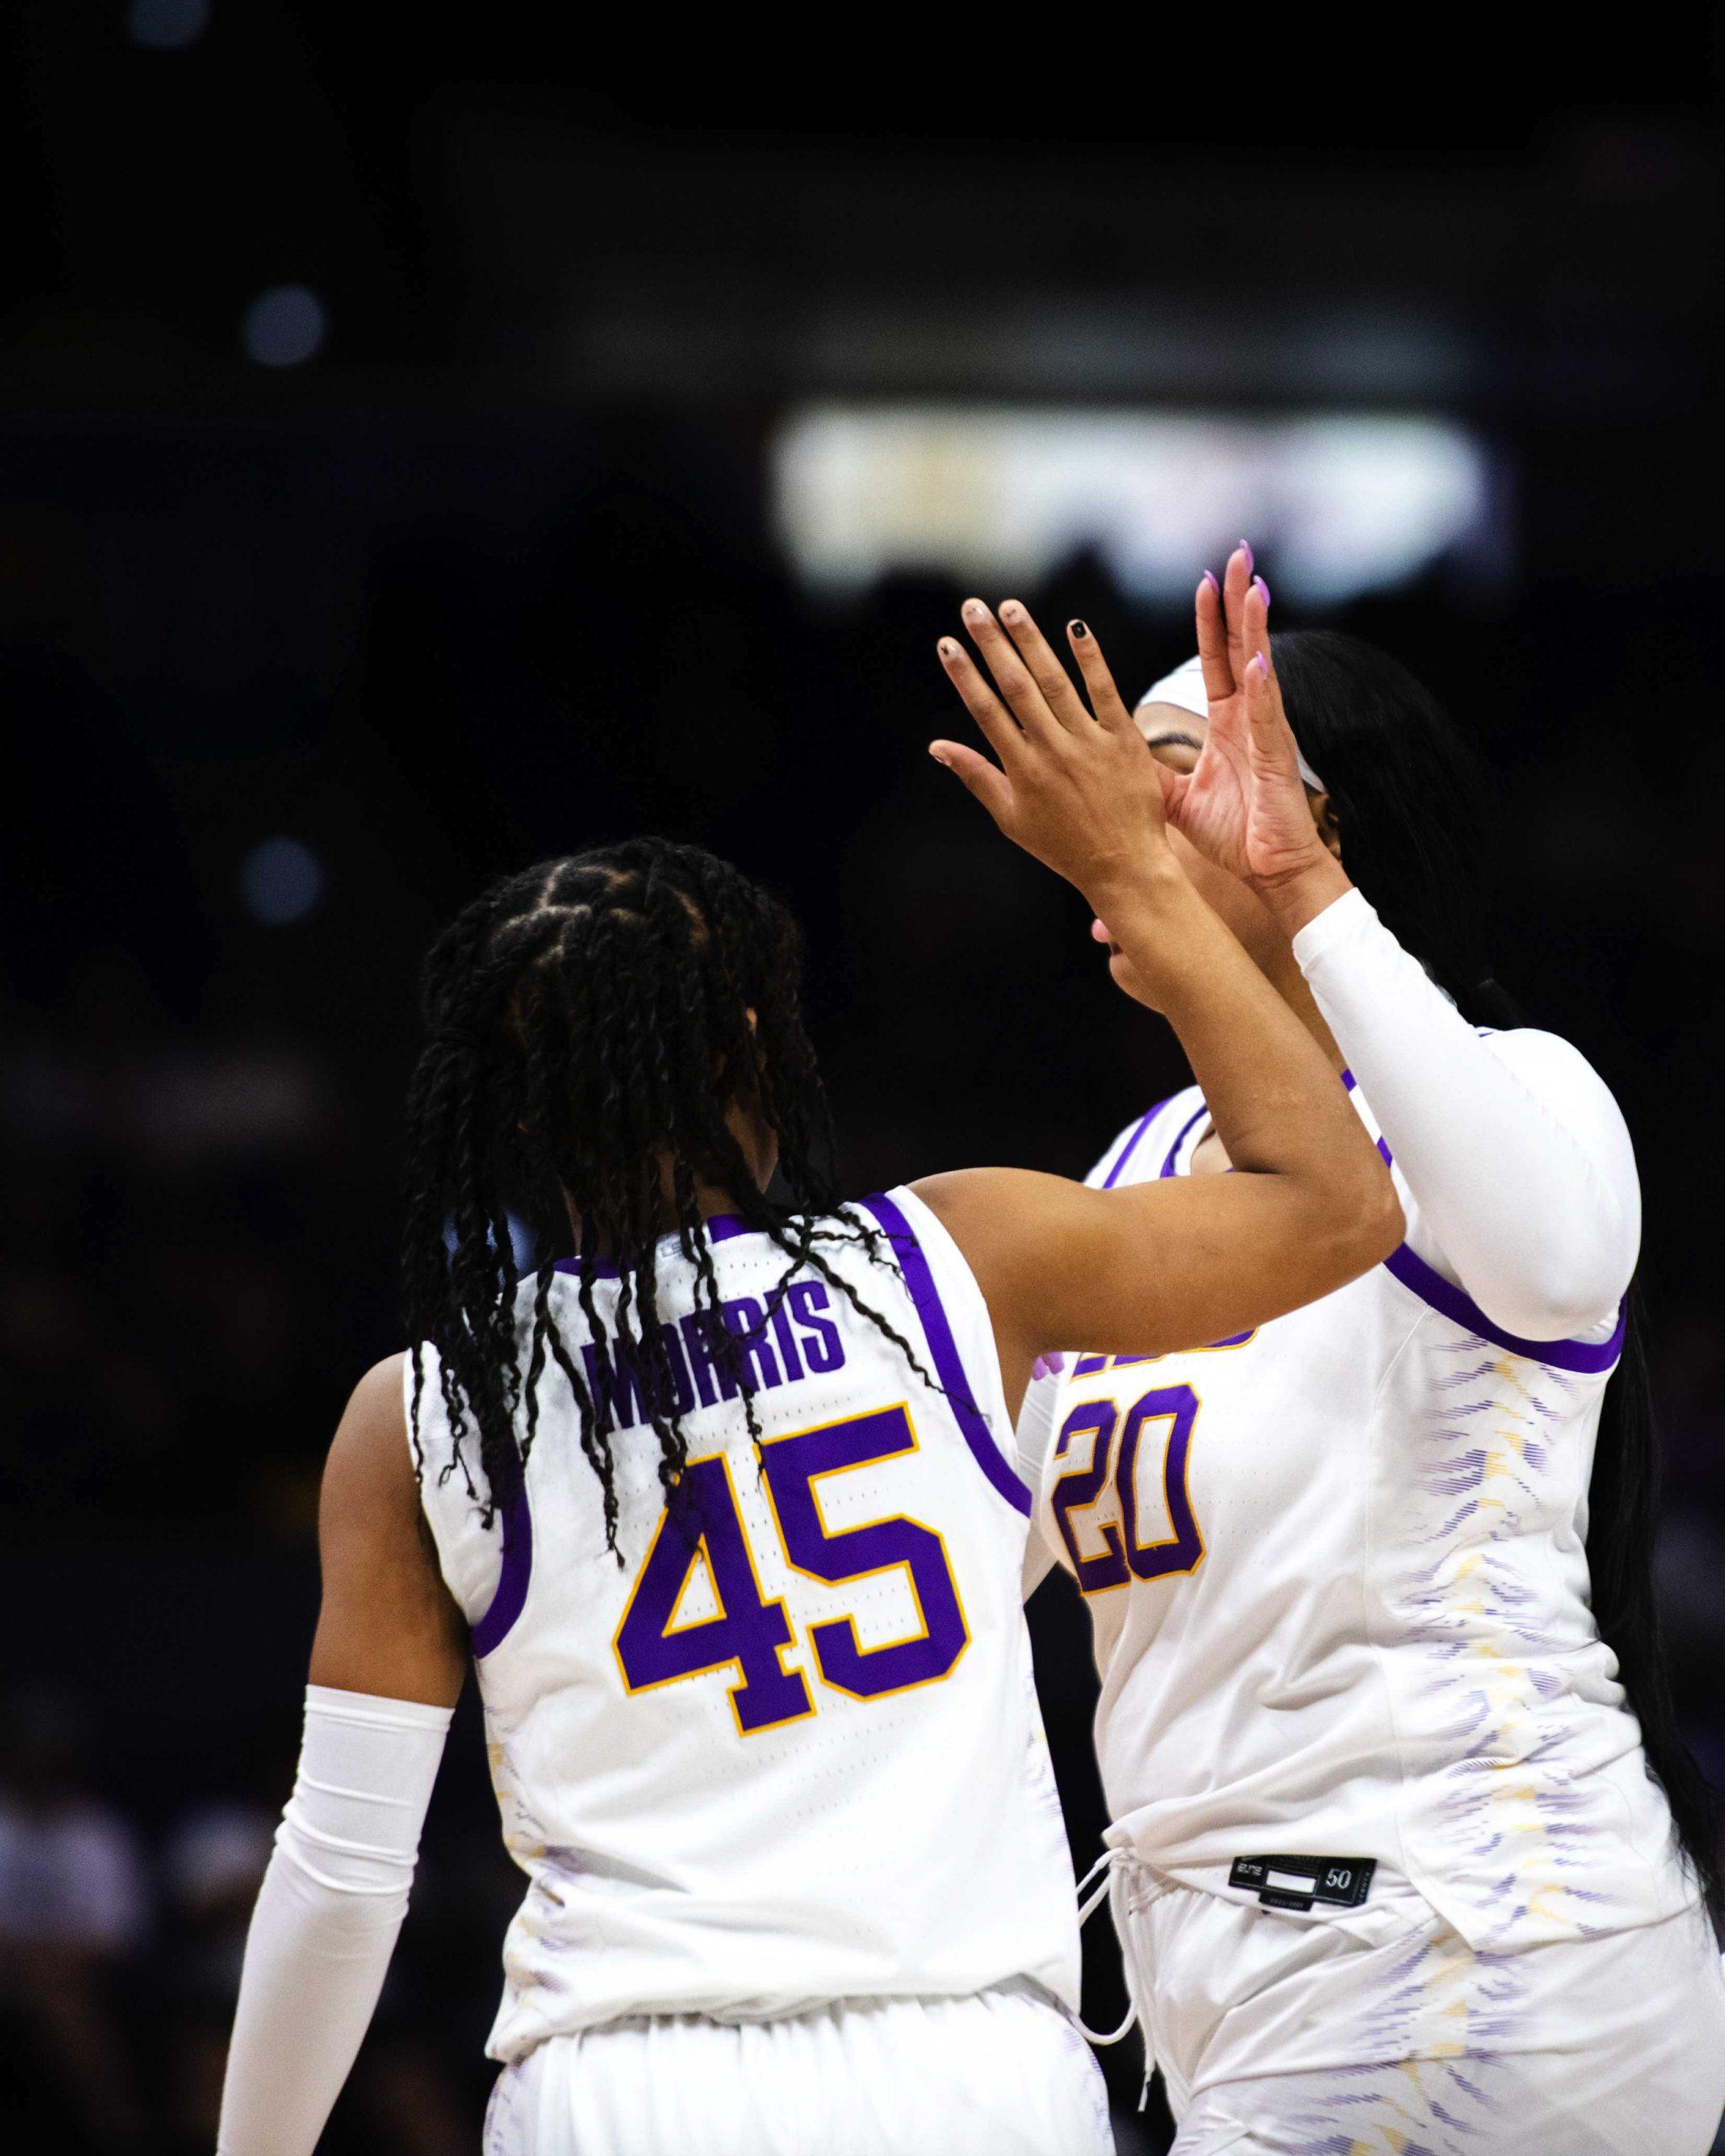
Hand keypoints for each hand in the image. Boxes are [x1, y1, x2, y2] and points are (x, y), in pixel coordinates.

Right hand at [932, 599, 1175, 909]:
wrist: (1125, 866)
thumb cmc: (1064, 846)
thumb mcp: (1011, 817)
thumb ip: (976, 775)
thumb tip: (937, 747)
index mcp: (1021, 770)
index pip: (986, 711)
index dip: (964, 675)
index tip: (947, 644)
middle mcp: (1051, 751)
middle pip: (1015, 687)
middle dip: (991, 644)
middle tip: (973, 608)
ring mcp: (1088, 743)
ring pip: (1054, 682)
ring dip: (1030, 641)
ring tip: (1011, 608)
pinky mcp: (1124, 740)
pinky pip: (1104, 691)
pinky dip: (1089, 659)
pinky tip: (1074, 629)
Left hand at [1163, 545, 1335, 903]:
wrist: (1268, 871)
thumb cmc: (1234, 836)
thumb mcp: (1179, 799)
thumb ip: (1150, 774)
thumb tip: (1116, 765)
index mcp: (1228, 723)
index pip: (1217, 659)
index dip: (1211, 621)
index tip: (1204, 581)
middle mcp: (1249, 718)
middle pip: (1242, 647)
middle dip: (1239, 601)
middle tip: (1238, 555)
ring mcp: (1265, 733)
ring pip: (1260, 667)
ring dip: (1254, 627)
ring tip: (1252, 584)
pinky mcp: (1275, 758)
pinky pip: (1267, 716)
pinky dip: (1261, 687)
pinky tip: (1256, 658)